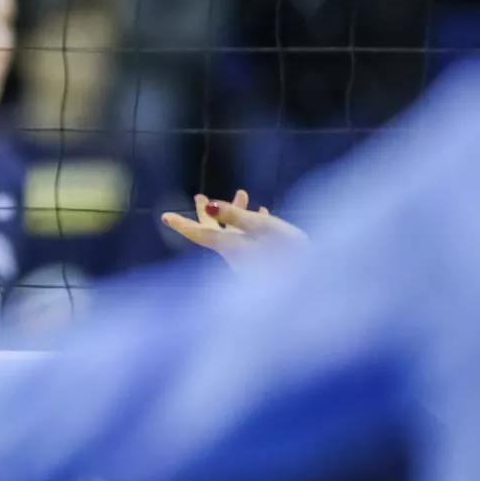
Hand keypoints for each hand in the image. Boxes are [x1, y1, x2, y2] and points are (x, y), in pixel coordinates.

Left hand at [160, 190, 308, 271]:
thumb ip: (237, 216)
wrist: (315, 287)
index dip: (182, 224)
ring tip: (243, 192)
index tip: (164, 217)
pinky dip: (256, 224)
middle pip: (215, 232)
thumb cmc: (290, 255)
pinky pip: (255, 240)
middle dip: (208, 213)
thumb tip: (210, 204)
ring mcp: (251, 260)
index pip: (200, 233)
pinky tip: (264, 213)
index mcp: (231, 247)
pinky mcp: (266, 263)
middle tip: (199, 196)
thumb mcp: (264, 229)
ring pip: (237, 233)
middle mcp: (236, 255)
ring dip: (238, 213)